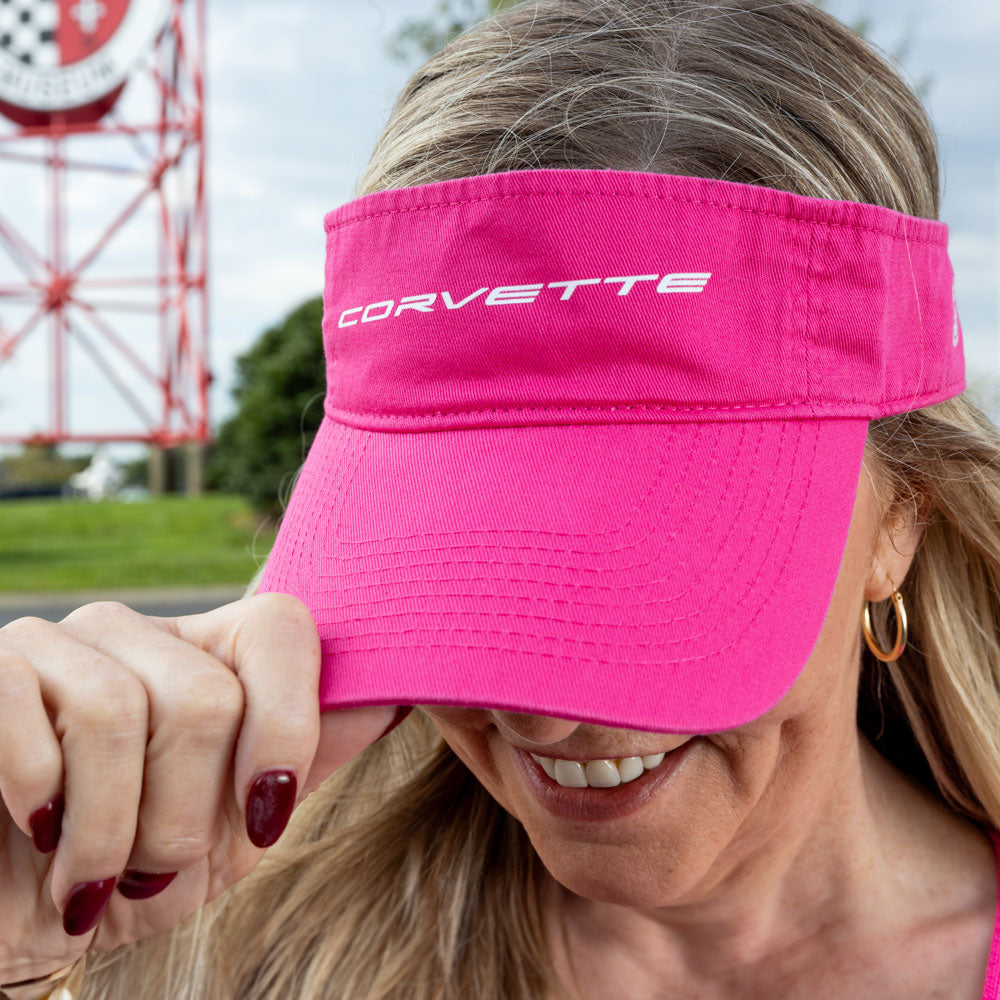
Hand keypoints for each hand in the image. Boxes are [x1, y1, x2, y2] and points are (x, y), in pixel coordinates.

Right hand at [0, 593, 398, 984]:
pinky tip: (38, 834)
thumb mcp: (240, 822)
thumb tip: (401, 691)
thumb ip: (311, 750)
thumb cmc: (138, 870)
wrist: (26, 921)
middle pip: (207, 694)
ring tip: (97, 871)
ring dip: (115, 832)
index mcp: (209, 654)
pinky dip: (46, 808)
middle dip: (188, 817)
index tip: (266, 817)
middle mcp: (140, 630)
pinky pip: (28, 715)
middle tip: (155, 862)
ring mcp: (58, 640)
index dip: (287, 725)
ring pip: (121, 710)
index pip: (282, 624)